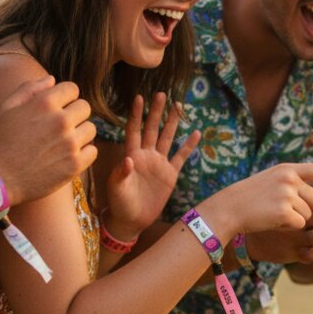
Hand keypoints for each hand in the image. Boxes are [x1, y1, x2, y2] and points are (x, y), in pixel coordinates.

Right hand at [0, 76, 96, 204]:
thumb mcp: (7, 108)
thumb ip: (29, 89)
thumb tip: (52, 79)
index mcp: (45, 103)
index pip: (72, 89)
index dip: (65, 97)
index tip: (58, 107)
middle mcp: (61, 121)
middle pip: (84, 107)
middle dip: (74, 114)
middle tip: (59, 127)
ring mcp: (70, 143)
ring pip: (91, 129)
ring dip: (79, 133)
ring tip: (62, 142)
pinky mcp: (75, 164)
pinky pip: (92, 150)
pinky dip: (83, 153)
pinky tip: (67, 155)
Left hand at [104, 94, 200, 239]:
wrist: (132, 220)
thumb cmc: (119, 203)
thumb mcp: (116, 189)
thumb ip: (121, 174)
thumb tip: (128, 160)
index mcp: (131, 155)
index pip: (134, 130)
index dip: (136, 114)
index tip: (139, 97)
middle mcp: (146, 155)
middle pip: (152, 129)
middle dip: (156, 112)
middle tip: (161, 94)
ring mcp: (159, 163)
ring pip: (167, 138)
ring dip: (172, 123)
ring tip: (178, 106)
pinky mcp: (170, 174)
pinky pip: (181, 157)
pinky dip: (188, 146)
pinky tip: (196, 133)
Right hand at [199, 162, 312, 238]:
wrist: (229, 208)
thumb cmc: (250, 197)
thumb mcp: (272, 180)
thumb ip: (294, 183)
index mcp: (289, 169)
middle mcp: (290, 179)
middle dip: (308, 209)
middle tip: (287, 210)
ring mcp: (288, 195)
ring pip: (310, 214)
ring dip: (297, 219)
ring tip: (275, 214)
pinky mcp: (285, 213)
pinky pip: (300, 225)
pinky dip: (289, 227)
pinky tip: (273, 221)